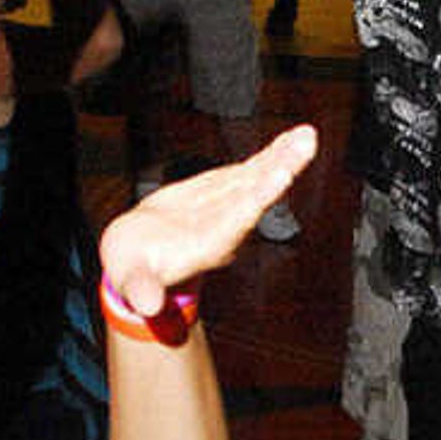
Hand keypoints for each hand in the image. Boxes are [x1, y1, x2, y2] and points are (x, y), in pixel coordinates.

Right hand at [100, 125, 318, 317]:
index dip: (258, 196)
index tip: (281, 175)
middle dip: (283, 170)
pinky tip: (292, 138)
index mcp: (209, 245)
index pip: (238, 218)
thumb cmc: (135, 269)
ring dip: (285, 156)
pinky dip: (273, 153)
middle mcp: (229, 226)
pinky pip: (254, 170)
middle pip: (259, 194)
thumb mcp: (133, 279)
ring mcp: (232, 207)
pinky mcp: (228, 192)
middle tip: (306, 146)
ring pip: (261, 178)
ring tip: (307, 135)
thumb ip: (142, 289)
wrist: (141, 256)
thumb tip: (147, 305)